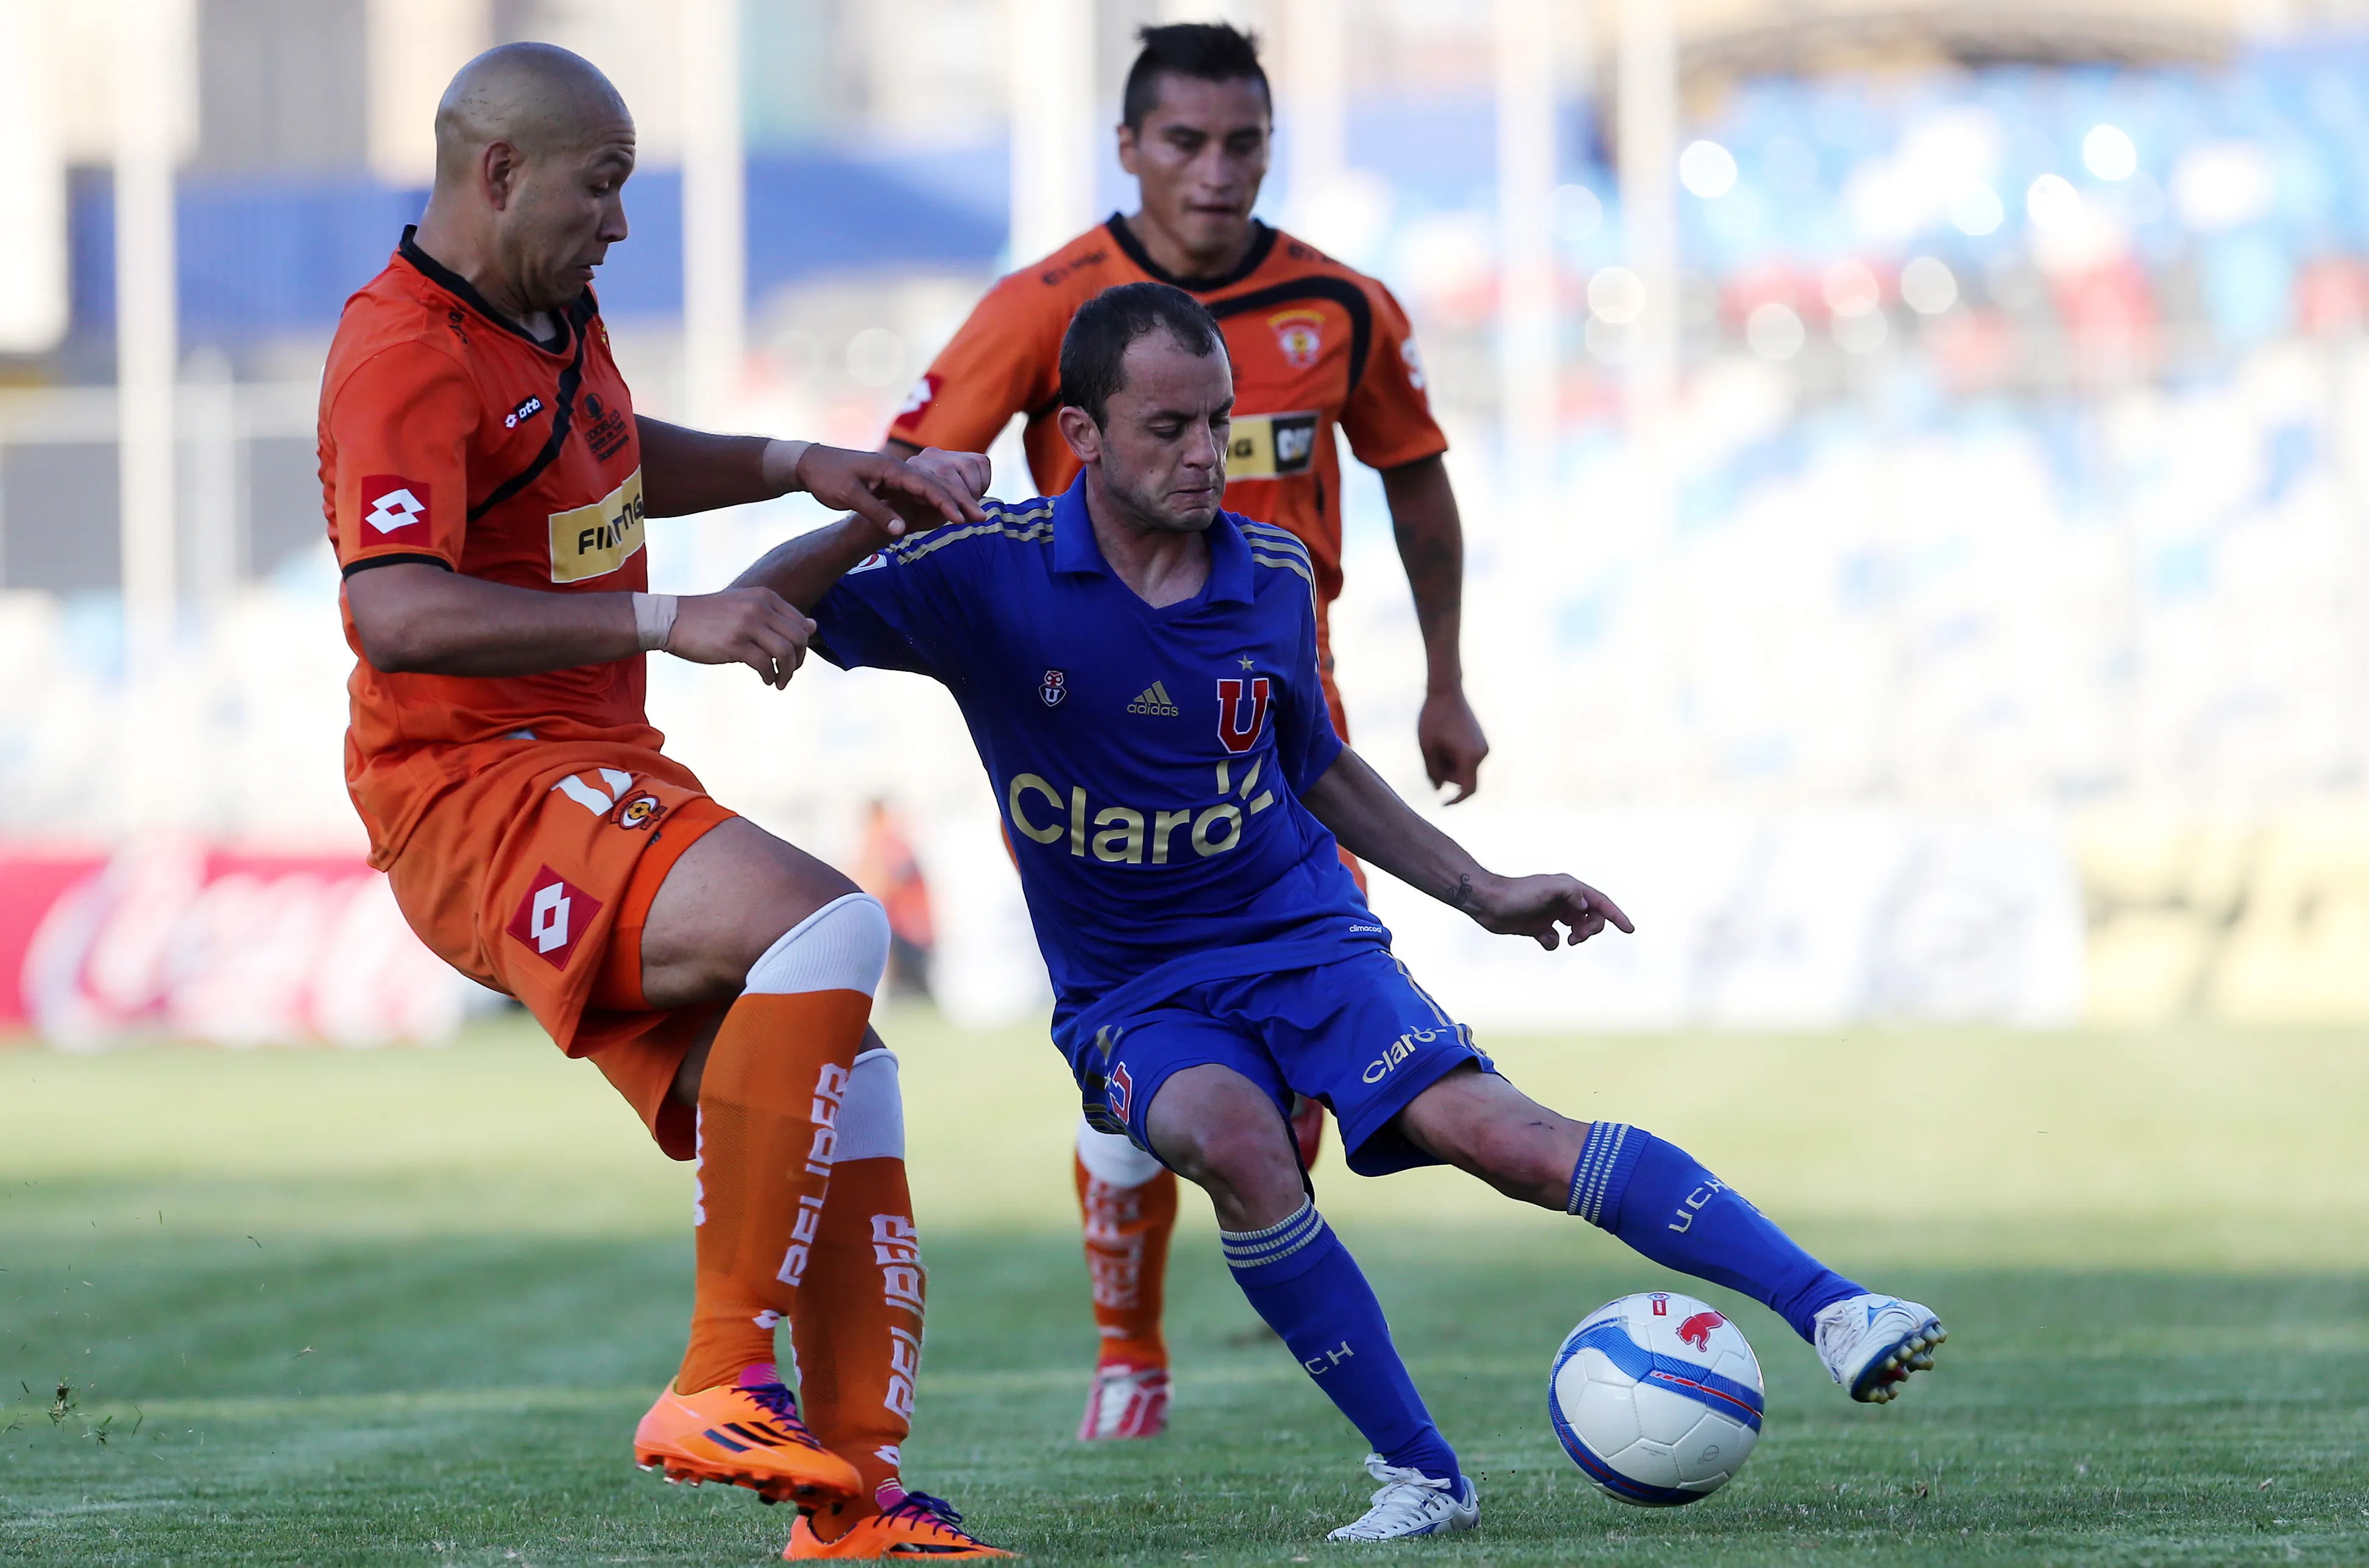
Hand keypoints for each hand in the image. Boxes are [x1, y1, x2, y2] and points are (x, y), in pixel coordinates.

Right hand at [663, 586, 815, 688]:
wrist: (672, 620)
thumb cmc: (710, 617)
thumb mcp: (747, 607)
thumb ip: (778, 616)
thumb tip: (813, 626)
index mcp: (765, 597)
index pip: (801, 623)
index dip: (803, 645)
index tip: (794, 658)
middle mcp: (759, 607)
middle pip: (799, 638)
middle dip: (799, 660)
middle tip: (789, 672)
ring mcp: (747, 624)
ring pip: (786, 652)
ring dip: (787, 672)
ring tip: (779, 681)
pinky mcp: (735, 643)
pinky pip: (765, 664)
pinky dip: (770, 676)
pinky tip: (765, 679)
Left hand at [787, 444, 986, 536]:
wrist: (811, 463)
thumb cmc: (827, 477)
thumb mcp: (848, 496)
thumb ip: (876, 511)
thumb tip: (901, 529)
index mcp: (890, 468)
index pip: (926, 485)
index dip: (945, 502)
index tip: (961, 517)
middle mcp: (898, 468)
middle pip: (936, 485)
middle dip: (960, 501)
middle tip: (981, 517)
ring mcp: (896, 474)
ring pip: (931, 487)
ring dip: (953, 501)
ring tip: (973, 515)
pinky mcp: (891, 481)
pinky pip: (921, 491)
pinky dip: (937, 501)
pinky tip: (949, 511)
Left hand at [1418, 686, 1488, 803]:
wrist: (1446, 692)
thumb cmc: (1433, 719)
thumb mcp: (1428, 749)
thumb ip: (1433, 773)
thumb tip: (1439, 790)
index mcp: (1470, 757)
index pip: (1467, 789)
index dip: (1456, 800)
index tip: (1442, 804)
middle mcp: (1482, 753)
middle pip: (1464, 779)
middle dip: (1447, 776)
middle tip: (1430, 758)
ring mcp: (1483, 747)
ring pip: (1466, 769)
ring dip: (1449, 765)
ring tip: (1436, 745)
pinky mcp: (1480, 741)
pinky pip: (1468, 759)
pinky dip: (1455, 758)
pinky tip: (1444, 741)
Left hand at [1459, 871, 1632, 949]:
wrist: (1488, 904)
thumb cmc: (1517, 894)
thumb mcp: (1547, 888)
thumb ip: (1571, 892)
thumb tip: (1584, 906)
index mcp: (1569, 889)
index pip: (1600, 902)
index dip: (1617, 915)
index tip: (1630, 930)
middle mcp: (1563, 901)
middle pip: (1592, 917)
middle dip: (1592, 928)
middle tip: (1578, 936)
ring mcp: (1551, 915)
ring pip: (1577, 929)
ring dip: (1579, 936)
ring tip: (1569, 939)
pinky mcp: (1538, 928)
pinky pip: (1555, 941)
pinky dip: (1554, 943)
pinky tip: (1544, 939)